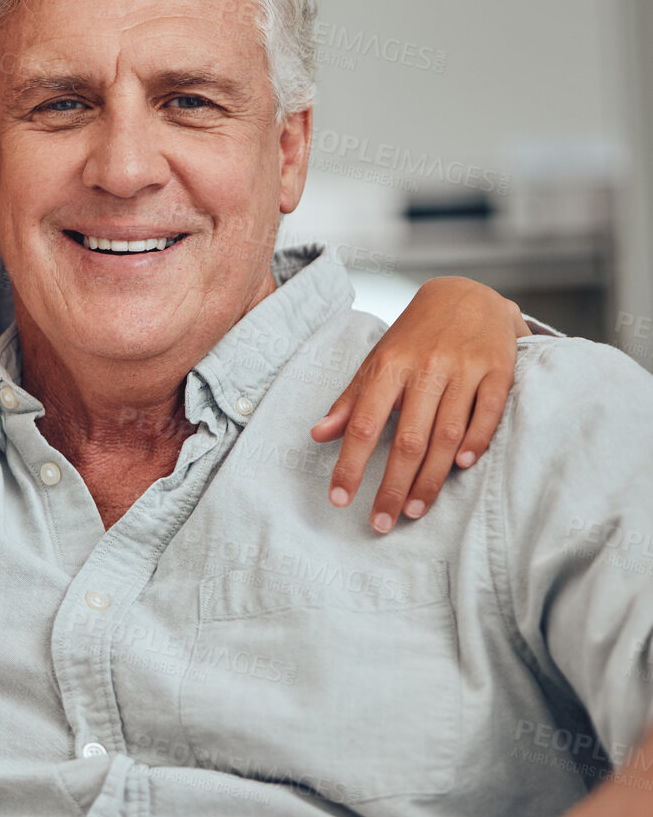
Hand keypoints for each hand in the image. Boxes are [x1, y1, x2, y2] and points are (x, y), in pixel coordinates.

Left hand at [311, 275, 526, 532]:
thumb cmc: (415, 336)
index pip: (364, 423)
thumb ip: (350, 400)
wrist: (468, 294)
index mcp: (390, 365)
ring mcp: (465, 369)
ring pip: (447, 434)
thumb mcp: (377, 361)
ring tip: (413, 510)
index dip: (350, 463)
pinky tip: (461, 469)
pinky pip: (487, 414)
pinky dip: (476, 443)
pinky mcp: (499, 371)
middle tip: (381, 522)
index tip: (339, 499)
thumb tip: (317, 435)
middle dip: (392, 485)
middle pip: (408, 438)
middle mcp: (427, 368)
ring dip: (430, 478)